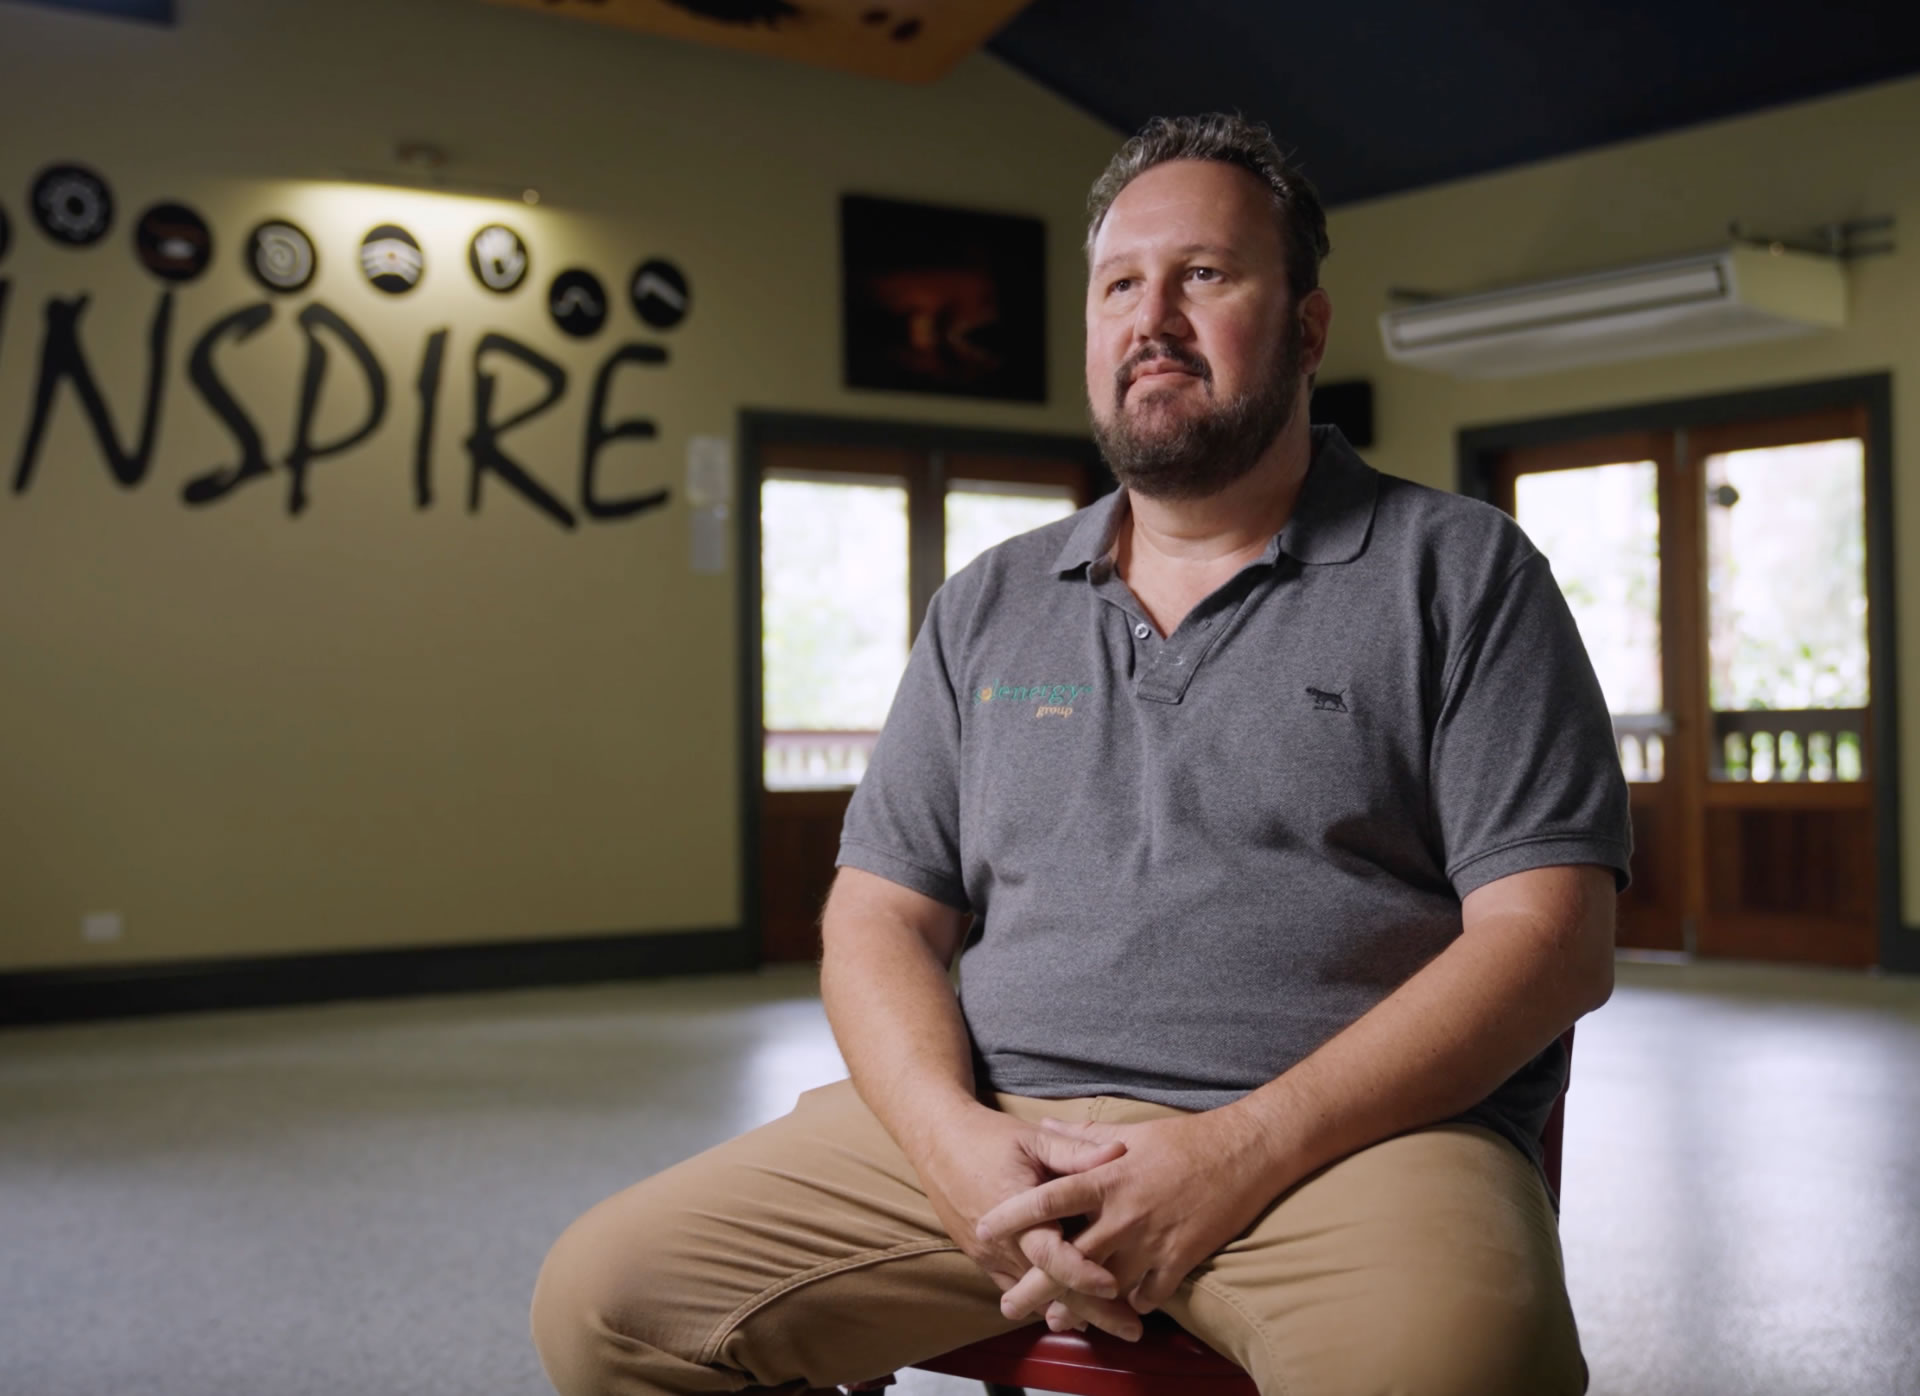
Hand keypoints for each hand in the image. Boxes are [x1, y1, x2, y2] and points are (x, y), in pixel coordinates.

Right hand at [911, 1104, 1146, 1339]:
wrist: (938, 1143)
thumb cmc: (989, 1137)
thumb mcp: (1033, 1137)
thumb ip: (1075, 1150)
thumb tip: (1119, 1152)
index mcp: (1017, 1209)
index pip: (1050, 1254)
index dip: (1082, 1272)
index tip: (1114, 1287)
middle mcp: (1002, 1242)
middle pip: (1050, 1288)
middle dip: (1092, 1312)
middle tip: (1133, 1331)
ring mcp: (991, 1256)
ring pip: (1035, 1297)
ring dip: (1074, 1313)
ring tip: (1114, 1328)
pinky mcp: (985, 1261)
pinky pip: (1018, 1290)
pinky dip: (1047, 1304)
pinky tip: (1076, 1316)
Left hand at [975, 1107, 1284, 1320]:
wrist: (1243, 1155)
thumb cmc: (1184, 1139)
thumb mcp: (1128, 1132)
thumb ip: (1081, 1137)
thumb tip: (1044, 1125)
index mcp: (1106, 1178)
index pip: (1047, 1200)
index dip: (1012, 1215)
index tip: (983, 1228)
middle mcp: (1123, 1214)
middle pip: (1068, 1258)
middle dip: (1035, 1285)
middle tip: (1008, 1305)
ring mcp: (1152, 1241)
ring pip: (1105, 1286)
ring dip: (1080, 1307)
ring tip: (1058, 1321)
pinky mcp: (1180, 1260)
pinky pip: (1148, 1294)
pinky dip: (1132, 1303)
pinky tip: (1120, 1308)